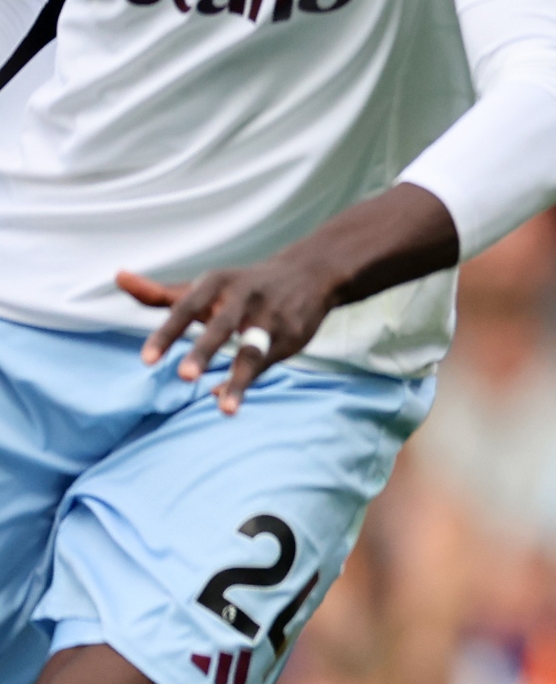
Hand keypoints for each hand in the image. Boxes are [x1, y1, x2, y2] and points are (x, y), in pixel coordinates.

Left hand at [117, 249, 345, 414]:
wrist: (310, 275)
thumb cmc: (243, 286)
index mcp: (217, 283)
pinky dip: (246, 383)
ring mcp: (271, 318)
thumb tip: (118, 277)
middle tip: (184, 377)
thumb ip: (160, 292)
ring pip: (253, 351)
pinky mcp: (291, 336)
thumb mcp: (204, 286)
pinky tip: (228, 402)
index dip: (167, 334)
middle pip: (221, 327)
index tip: (147, 361)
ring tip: (226, 408)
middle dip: (204, 351)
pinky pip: (266, 364)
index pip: (186, 307)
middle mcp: (245, 297)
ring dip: (240, 378)